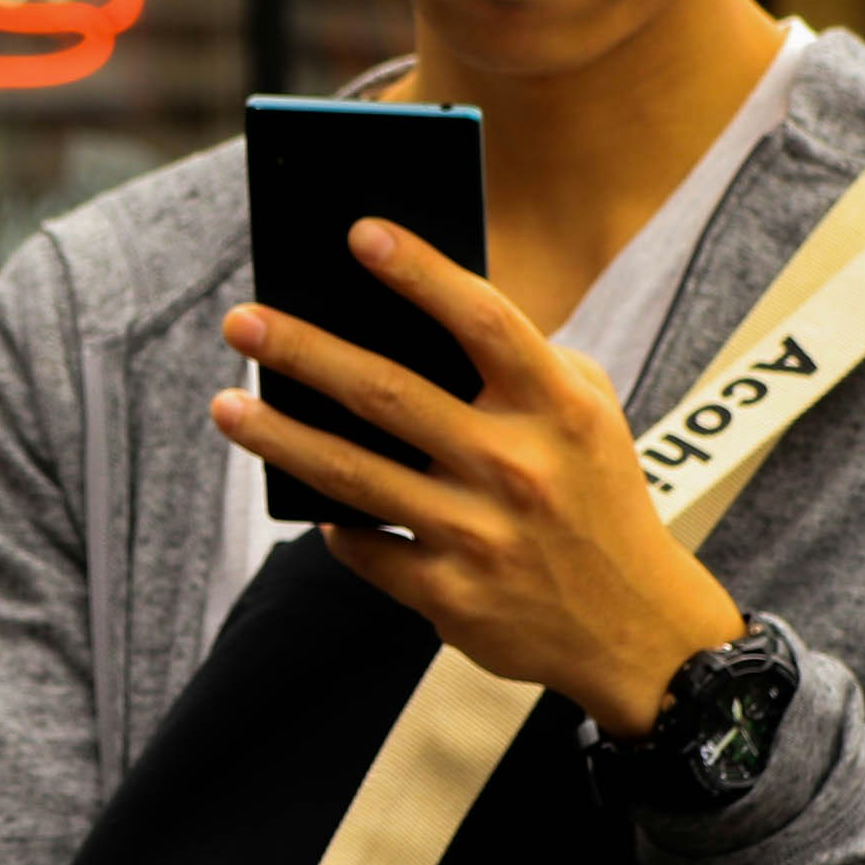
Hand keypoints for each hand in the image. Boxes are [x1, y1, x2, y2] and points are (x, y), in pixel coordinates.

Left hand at [213, 219, 743, 735]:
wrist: (637, 632)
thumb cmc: (597, 496)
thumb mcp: (588, 416)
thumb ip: (525, 362)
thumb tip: (417, 317)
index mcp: (558, 408)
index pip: (484, 321)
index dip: (421, 273)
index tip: (359, 233)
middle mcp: (518, 468)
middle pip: (390, 395)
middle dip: (305, 353)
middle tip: (240, 322)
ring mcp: (481, 536)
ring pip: (353, 477)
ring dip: (280, 438)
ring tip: (227, 407)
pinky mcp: (452, 597)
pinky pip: (366, 548)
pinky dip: (335, 525)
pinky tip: (306, 497)